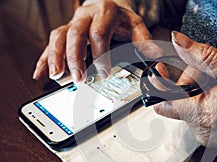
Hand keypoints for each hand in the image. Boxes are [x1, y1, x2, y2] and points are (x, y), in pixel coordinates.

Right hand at [33, 0, 162, 81]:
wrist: (106, 6)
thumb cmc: (120, 19)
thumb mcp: (135, 25)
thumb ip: (144, 39)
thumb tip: (155, 54)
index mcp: (104, 13)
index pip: (99, 33)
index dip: (101, 53)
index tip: (104, 73)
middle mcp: (84, 16)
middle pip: (75, 35)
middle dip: (75, 58)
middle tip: (78, 78)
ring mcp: (72, 23)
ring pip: (58, 37)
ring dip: (55, 57)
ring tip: (56, 76)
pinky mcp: (63, 32)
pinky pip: (50, 44)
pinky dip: (44, 59)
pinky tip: (40, 73)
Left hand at [154, 32, 216, 148]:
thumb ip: (205, 56)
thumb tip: (178, 42)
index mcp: (207, 116)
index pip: (166, 99)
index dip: (160, 81)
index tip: (159, 67)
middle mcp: (201, 131)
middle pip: (174, 100)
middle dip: (187, 82)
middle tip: (213, 77)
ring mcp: (203, 136)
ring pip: (183, 106)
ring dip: (195, 92)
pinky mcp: (206, 136)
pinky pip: (192, 113)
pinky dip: (200, 102)